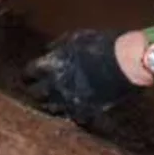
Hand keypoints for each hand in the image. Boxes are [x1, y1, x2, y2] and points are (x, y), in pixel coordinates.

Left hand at [23, 29, 139, 121]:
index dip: (28, 74)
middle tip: (36, 90)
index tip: (28, 76)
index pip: (29, 73)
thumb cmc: (101, 44)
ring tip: (50, 101)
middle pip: (35, 93)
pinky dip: (68, 113)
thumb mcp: (75, 37)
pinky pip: (71, 116)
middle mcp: (55, 84)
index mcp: (51, 64)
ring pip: (50, 107)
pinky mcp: (85, 110)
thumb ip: (58, 45)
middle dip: (34, 91)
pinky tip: (69, 109)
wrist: (125, 62)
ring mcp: (69, 100)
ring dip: (48, 103)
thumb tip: (47, 50)